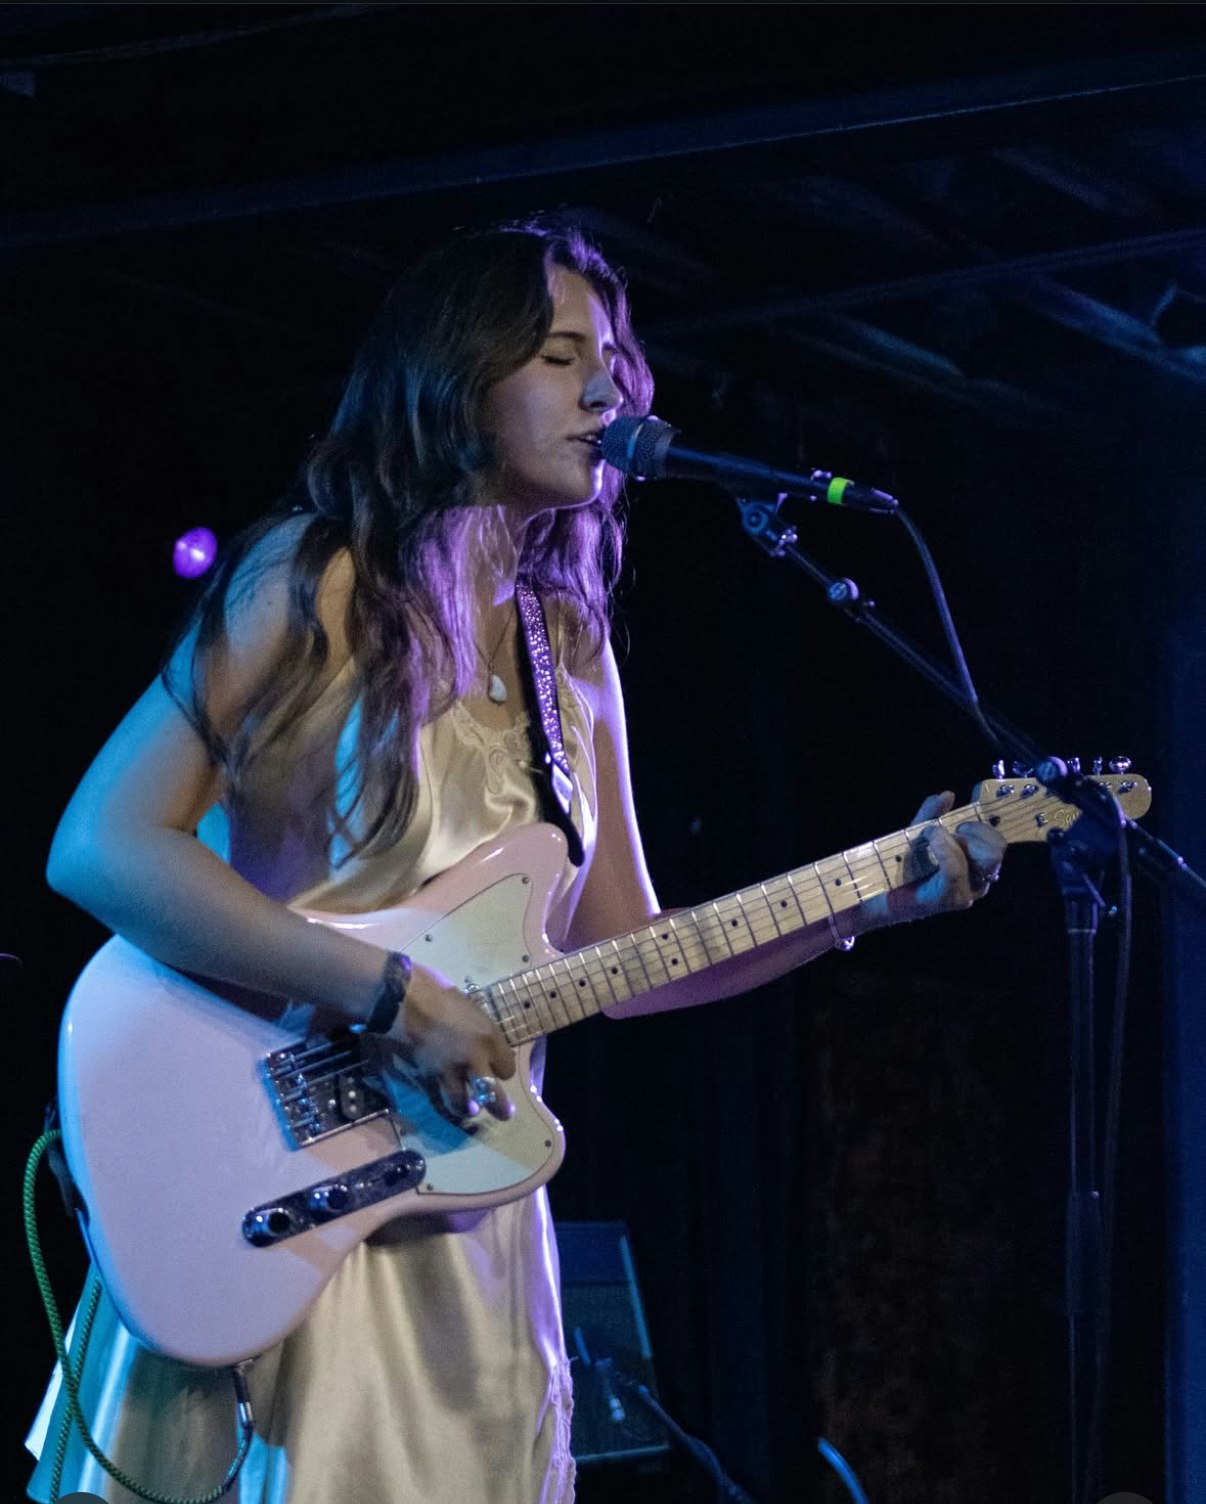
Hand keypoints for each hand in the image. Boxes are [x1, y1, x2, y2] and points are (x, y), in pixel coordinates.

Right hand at [381, 961, 516, 1121]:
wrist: (409, 1000)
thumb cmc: (442, 996)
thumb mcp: (473, 1011)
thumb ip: (483, 1033)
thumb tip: (486, 1048)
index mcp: (490, 1036)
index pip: (507, 1067)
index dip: (502, 1069)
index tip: (496, 1067)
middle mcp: (476, 1057)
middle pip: (494, 1092)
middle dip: (500, 1106)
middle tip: (505, 1113)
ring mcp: (453, 1069)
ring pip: (465, 1101)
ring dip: (468, 1109)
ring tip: (471, 1111)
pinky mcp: (431, 1074)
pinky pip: (443, 1093)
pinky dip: (448, 1100)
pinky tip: (450, 1102)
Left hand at [865, 790, 1006, 928]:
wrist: (878, 890)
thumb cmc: (902, 863)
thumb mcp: (918, 831)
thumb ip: (933, 812)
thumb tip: (948, 794)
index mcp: (977, 865)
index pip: (999, 843)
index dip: (982, 826)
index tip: (959, 823)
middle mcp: (978, 881)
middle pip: (996, 851)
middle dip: (974, 833)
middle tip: (951, 831)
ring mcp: (966, 893)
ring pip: (982, 860)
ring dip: (957, 840)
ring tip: (934, 837)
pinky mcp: (949, 899)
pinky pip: (956, 869)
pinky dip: (943, 847)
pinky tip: (928, 839)